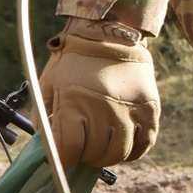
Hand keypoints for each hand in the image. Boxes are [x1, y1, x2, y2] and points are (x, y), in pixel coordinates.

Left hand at [38, 16, 159, 167]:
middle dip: (85, 157)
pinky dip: (132, 152)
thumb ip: (42, 117)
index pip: (70, 149)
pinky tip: (122, 143)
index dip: (64, 160)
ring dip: (107, 156)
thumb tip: (43, 146)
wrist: (108, 32)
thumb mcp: (48, 83)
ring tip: (101, 146)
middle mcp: (103, 107)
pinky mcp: (150, 109)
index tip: (64, 159)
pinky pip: (144, 144)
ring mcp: (129, 109)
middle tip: (82, 149)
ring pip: (119, 153)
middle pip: (96, 154)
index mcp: (75, 101)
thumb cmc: (72, 60)